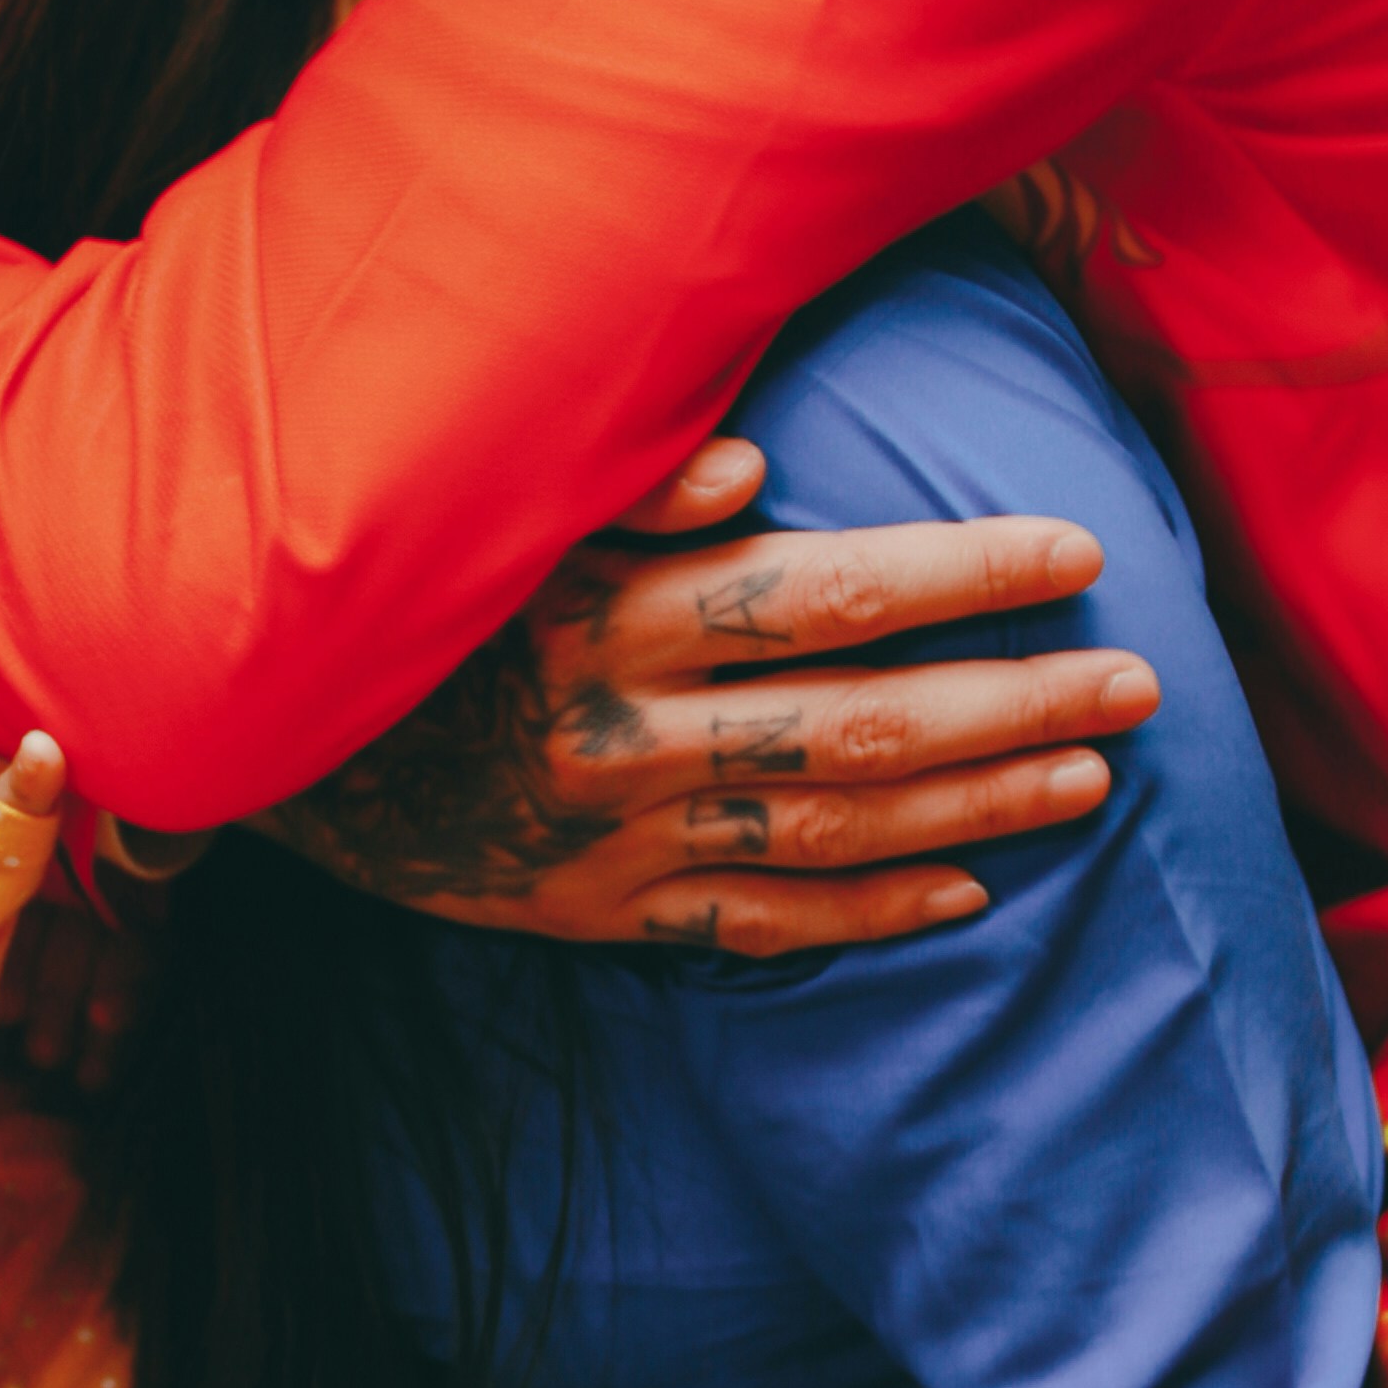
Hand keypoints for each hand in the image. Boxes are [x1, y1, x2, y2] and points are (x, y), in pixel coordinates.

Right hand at [271, 438, 1157, 954]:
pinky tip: (966, 889)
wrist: (247, 750)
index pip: (817, 595)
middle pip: (856, 723)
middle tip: (1140, 674)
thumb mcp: (483, 521)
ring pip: (829, 829)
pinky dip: (868, 910)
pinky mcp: (593, 914)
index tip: (1075, 552)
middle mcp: (618, 738)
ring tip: (1091, 773)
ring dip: (975, 804)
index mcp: (598, 619)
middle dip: (1012, 699)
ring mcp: (611, 842)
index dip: (956, 574)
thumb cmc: (393, 605)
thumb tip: (752, 465)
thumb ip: (618, 485)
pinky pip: (757, 923)